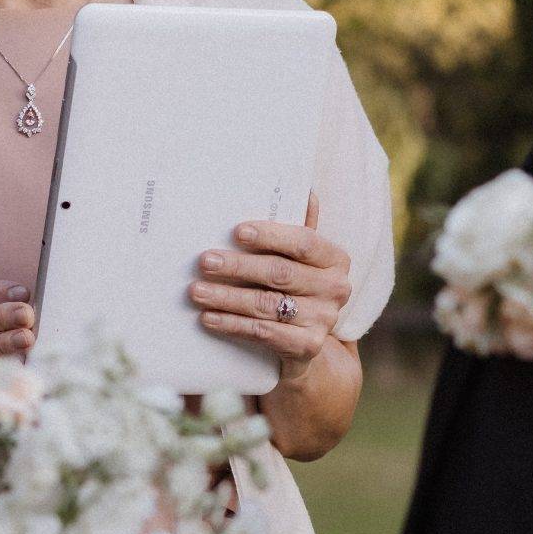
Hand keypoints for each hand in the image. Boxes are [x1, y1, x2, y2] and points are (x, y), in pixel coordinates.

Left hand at [190, 194, 350, 382]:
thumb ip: (300, 227)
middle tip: (204, 261)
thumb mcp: (300, 260)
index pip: (303, 242)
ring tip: (196, 290)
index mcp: (335, 259)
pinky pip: (264, 333)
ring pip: (267, 304)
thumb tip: (304, 186)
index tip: (236, 231)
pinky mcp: (307, 347)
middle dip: (238, 266)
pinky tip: (208, 318)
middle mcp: (336, 288)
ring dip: (227, 297)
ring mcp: (324, 320)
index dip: (270, 235)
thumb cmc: (295, 290)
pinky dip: (233, 324)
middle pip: (280, 273)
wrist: (305, 346)